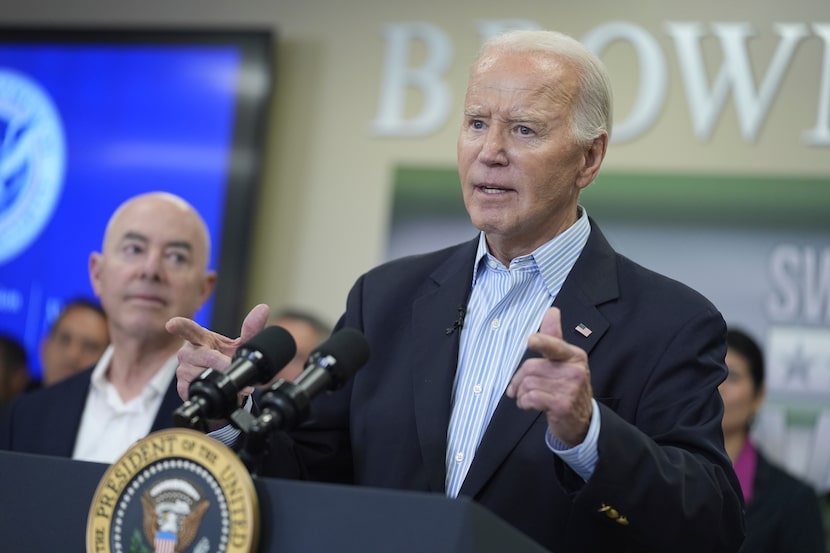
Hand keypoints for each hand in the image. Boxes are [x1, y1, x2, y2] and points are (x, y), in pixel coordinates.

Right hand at [166, 303, 270, 401]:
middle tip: (232, 366)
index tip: (171, 325)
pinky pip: (198, 388)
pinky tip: (222, 390)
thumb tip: (263, 308)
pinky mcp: (182, 387)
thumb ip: (251, 329)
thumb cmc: (226, 358)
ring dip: (221, 379)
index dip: (179, 326)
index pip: (188, 329)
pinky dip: (215, 390)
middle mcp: (188, 352)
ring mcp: (183, 370)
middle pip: (204, 356)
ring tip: (231, 380)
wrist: (224, 383)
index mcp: (199, 338)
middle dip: (221, 363)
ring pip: (202, 374)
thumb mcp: (240, 345)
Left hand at [506, 307, 592, 446]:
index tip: (531, 340)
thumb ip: (553, 338)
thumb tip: (552, 311)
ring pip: (528, 383)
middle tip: (519, 389)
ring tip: (528, 398)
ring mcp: (570, 388)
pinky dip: (524, 402)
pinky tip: (530, 405)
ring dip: (521, 393)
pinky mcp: (562, 405)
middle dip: (518, 380)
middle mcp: (574, 370)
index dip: (542, 342)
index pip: (555, 345)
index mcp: (574, 355)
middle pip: (530, 367)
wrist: (581, 421)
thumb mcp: (564, 362)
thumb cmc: (566, 387)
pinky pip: (530, 398)